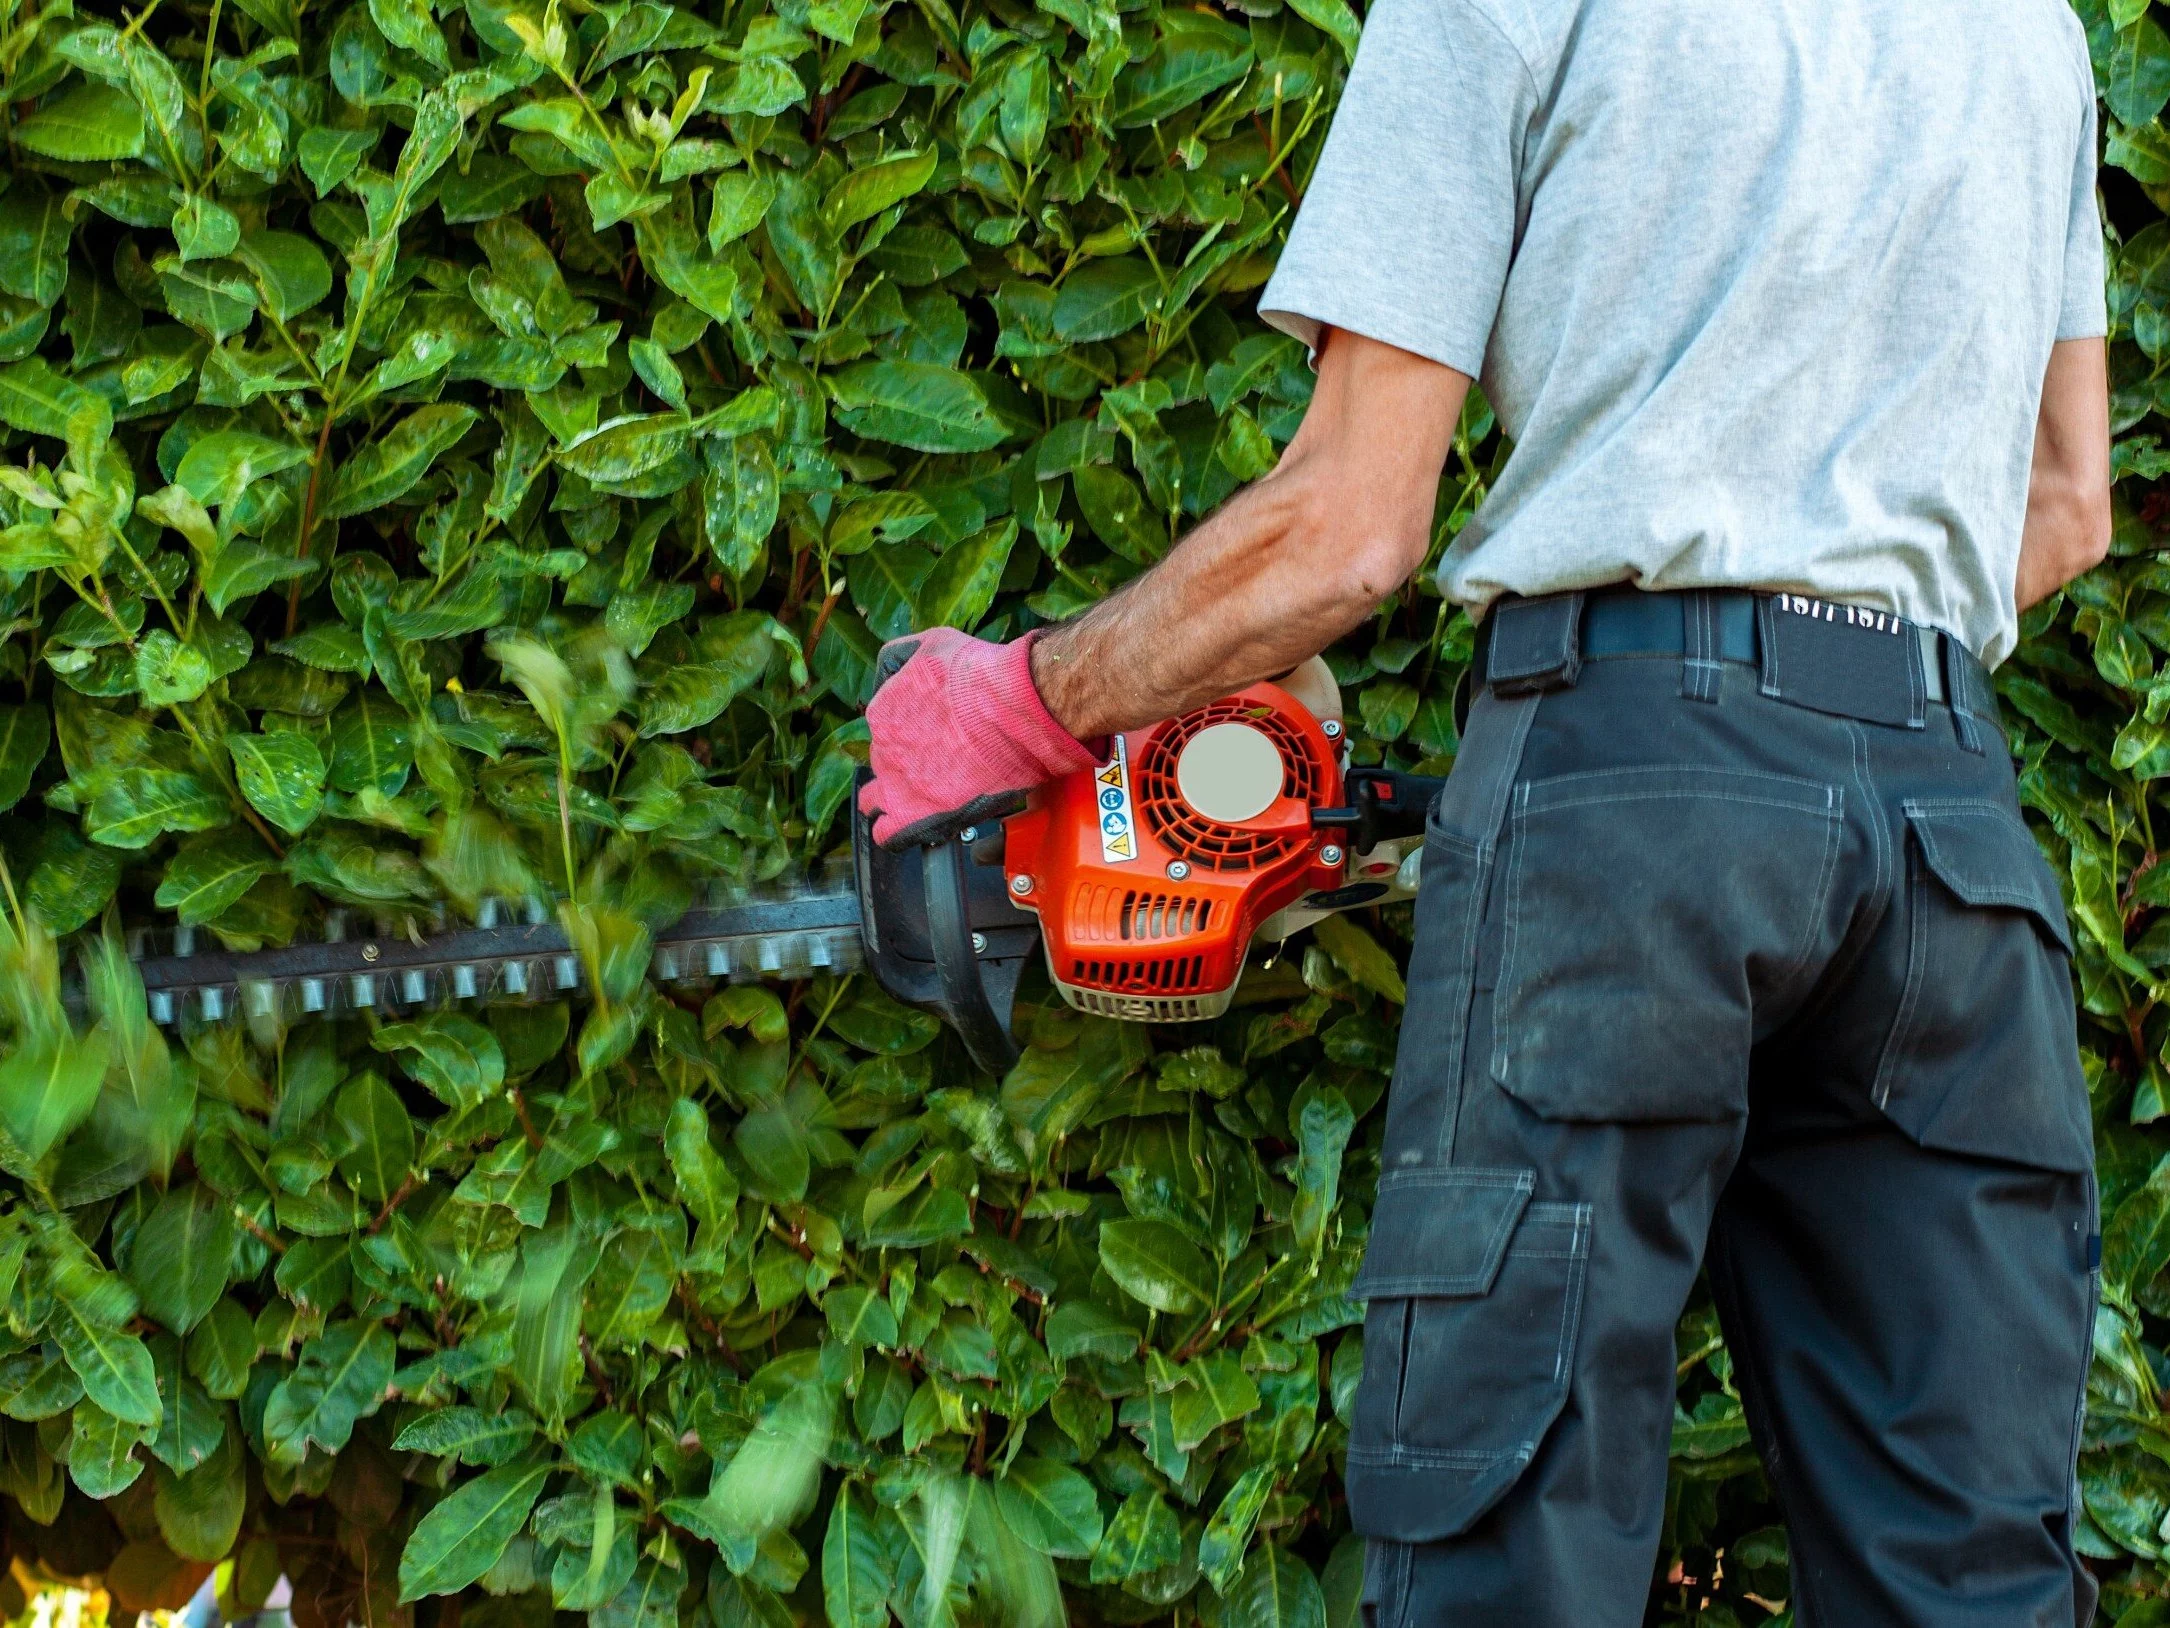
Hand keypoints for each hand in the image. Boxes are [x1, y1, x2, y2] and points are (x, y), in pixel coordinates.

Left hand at [857, 628, 1099, 849]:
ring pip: (878, 800)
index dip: (911, 730)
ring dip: (894, 799)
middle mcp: (883, 749)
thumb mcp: (935, 642)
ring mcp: (899, 785)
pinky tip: (917, 823)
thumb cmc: (984, 674)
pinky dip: (896, 830)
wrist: (1018, 709)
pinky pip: (889, 834)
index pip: (886, 727)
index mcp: (883, 710)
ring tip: (925, 796)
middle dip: (908, 763)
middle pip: (886, 762)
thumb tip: (892, 665)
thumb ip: (904, 654)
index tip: (936, 731)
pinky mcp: (918, 815)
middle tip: (946, 759)